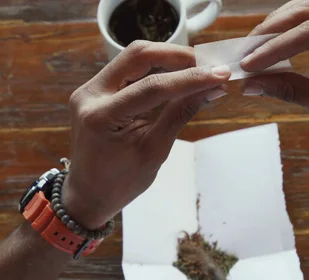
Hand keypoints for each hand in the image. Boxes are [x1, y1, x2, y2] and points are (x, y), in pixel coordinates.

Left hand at [62, 41, 230, 228]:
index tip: (220, 74)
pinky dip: (155, 68)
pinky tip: (178, 75)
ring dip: (167, 59)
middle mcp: (88, 95)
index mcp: (100, 117)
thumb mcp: (155, 150)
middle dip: (177, 56)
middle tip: (209, 64)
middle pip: (137, 55)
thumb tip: (212, 88)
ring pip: (133, 57)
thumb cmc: (120, 182)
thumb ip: (180, 113)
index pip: (151, 86)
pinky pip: (128, 69)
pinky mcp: (95, 90)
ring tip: (198, 68)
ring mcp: (89, 90)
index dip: (190, 78)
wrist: (88, 194)